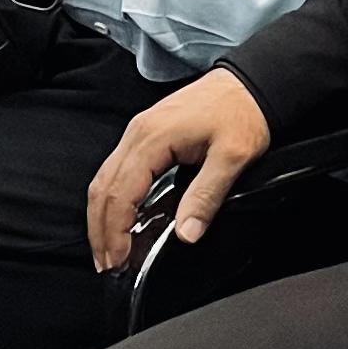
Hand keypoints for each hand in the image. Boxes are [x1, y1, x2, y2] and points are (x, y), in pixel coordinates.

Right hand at [85, 68, 270, 271]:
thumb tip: (186, 233)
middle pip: (102, 189)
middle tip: (108, 265)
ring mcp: (137, 133)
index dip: (115, 232)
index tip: (119, 260)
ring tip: (108, 250)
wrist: (248, 83)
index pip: (120, 194)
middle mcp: (136, 134)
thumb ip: (206, 196)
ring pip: (103, 180)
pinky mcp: (144, 135)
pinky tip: (120, 220)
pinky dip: (112, 199)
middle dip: (100, 231)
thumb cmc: (242, 113)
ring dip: (102, 217)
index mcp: (152, 138)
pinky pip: (116, 171)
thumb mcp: (233, 157)